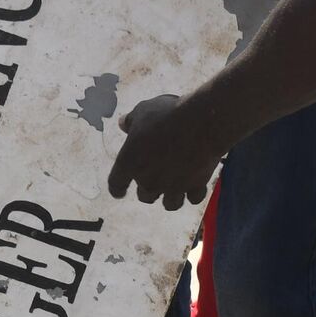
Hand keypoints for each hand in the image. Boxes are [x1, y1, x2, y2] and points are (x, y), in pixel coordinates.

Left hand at [107, 94, 223, 210]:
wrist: (199, 123)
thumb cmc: (167, 115)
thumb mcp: (143, 111)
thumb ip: (131, 121)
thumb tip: (122, 124)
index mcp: (130, 163)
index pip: (116, 184)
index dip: (117, 189)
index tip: (120, 192)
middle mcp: (149, 181)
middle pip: (144, 197)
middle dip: (148, 190)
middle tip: (155, 179)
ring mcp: (173, 187)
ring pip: (170, 204)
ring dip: (171, 197)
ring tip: (176, 189)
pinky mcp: (195, 186)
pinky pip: (193, 198)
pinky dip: (194, 193)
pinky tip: (195, 185)